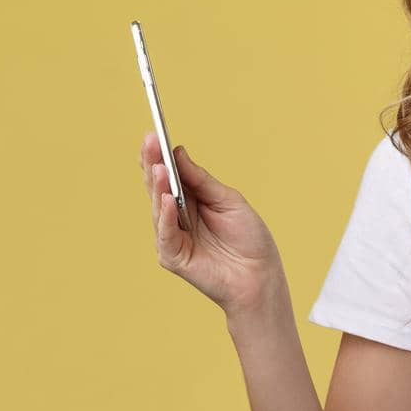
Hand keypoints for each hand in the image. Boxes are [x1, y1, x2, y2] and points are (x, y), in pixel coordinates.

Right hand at [138, 131, 284, 314]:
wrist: (261, 275)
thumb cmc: (249, 238)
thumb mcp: (229, 201)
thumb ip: (202, 181)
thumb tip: (178, 152)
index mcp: (189, 201)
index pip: (168, 175)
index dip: (158, 157)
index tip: (153, 135)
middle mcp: (175, 217)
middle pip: (158, 187)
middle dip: (152, 164)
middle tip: (149, 142)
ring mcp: (172, 237)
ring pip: (158, 208)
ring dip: (158, 187)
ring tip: (159, 168)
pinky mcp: (173, 257)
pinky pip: (165, 234)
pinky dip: (165, 217)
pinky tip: (168, 199)